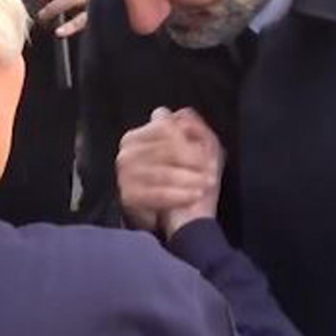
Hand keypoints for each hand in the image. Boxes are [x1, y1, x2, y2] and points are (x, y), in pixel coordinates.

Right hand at [116, 107, 219, 231]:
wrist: (178, 221)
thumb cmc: (189, 178)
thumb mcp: (198, 146)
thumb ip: (192, 125)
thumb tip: (181, 114)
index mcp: (140, 134)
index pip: (165, 126)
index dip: (189, 140)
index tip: (206, 155)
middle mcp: (127, 151)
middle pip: (167, 149)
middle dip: (193, 161)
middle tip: (210, 173)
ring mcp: (125, 174)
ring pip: (163, 172)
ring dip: (189, 179)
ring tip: (205, 185)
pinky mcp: (128, 196)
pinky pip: (158, 193)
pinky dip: (180, 195)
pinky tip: (193, 196)